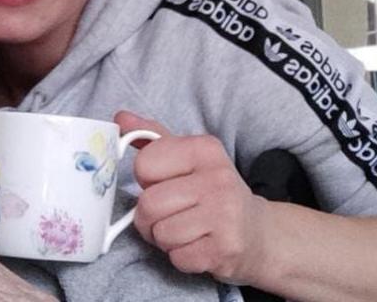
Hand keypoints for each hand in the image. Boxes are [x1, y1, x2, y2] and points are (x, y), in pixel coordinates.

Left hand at [116, 111, 270, 285]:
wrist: (257, 232)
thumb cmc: (212, 192)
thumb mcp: (188, 158)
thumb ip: (152, 138)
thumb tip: (120, 118)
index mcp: (205, 149)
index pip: (144, 163)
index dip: (146, 179)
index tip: (165, 183)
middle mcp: (218, 179)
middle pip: (148, 204)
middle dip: (149, 217)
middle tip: (170, 215)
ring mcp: (225, 215)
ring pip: (160, 233)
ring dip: (165, 238)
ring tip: (186, 230)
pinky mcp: (225, 249)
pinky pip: (177, 258)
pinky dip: (181, 257)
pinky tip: (199, 245)